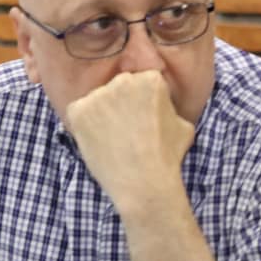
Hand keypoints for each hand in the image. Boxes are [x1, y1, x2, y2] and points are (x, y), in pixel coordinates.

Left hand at [61, 69, 194, 206]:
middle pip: (118, 88)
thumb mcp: (183, 124)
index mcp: (151, 79)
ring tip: (113, 139)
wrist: (143, 181)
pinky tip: (97, 141)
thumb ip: (167, 106)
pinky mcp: (78, 110)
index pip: (142, 82)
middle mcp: (123, 81)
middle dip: (121, 104)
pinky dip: (84, 125)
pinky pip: (78, 112)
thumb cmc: (167, 156)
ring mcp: (98, 94)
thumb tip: (161, 104)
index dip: (142, 102)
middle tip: (127, 130)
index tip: (143, 119)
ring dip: (102, 114)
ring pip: (98, 100)